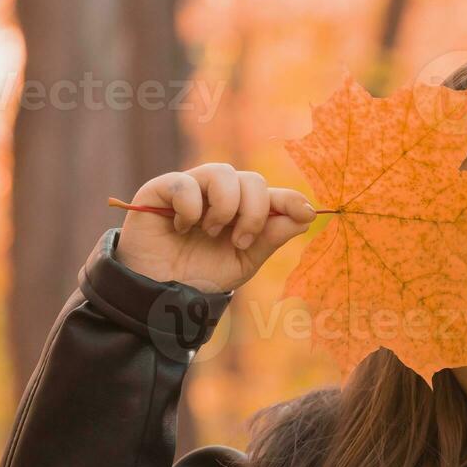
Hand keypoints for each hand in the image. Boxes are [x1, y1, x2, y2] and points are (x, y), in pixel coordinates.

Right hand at [112, 163, 316, 292]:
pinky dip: (190, 208)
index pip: (271, 193)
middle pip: (252, 180)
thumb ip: (271, 237)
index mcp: (241, 210)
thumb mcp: (244, 261)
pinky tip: (181, 227)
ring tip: (210, 231)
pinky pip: (185, 183)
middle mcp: (218, 194)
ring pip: (222, 172)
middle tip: (239, 241)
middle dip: (253, 212)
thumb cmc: (202, 276)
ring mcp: (191, 188)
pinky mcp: (160, 189)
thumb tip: (305, 215)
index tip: (305, 214)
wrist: (161, 293)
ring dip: (224, 207)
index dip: (290, 200)